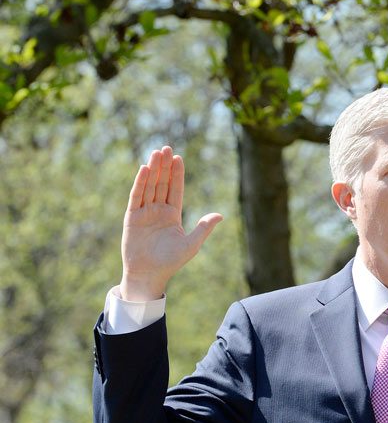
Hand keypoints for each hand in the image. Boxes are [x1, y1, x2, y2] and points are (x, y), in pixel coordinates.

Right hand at [120, 146, 221, 300]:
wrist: (150, 274)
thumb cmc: (171, 261)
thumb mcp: (191, 244)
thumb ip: (203, 228)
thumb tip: (220, 215)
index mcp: (173, 214)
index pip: (175, 189)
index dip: (177, 174)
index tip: (179, 158)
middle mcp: (158, 210)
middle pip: (162, 183)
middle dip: (164, 166)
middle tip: (166, 148)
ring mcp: (144, 212)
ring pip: (149, 186)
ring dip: (153, 170)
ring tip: (156, 153)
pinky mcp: (132, 217)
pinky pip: (136, 197)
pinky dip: (140, 183)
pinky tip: (144, 169)